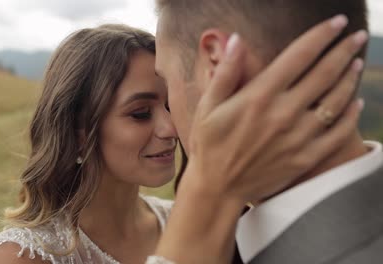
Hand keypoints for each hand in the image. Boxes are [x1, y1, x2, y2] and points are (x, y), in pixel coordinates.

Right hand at [183, 15, 366, 202]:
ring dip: (350, 78)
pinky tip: (355, 103)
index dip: (321, 35)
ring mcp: (298, 137)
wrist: (218, 188)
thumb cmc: (209, 145)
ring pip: (335, 100)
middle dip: (344, 50)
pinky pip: (338, 133)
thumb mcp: (208, 106)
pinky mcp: (305, 157)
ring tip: (356, 63)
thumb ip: (226, 72)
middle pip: (324, 73)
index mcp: (259, 96)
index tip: (337, 23)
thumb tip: (237, 39)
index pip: (299, 56)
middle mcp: (283, 113)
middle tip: (357, 36)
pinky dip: (350, 115)